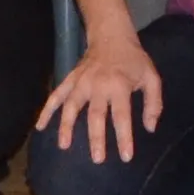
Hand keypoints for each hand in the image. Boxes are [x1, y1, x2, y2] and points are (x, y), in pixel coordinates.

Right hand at [40, 39, 165, 159]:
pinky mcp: (70, 79)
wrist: (111, 35)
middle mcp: (98, 85)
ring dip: (66, 126)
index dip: (124, 137)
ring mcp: (81, 82)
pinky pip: (55, 96)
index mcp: (120, 85)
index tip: (126, 157)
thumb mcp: (151, 77)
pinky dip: (46, 110)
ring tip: (64, 146)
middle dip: (96, 138)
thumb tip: (150, 128)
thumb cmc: (133, 60)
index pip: (122, 115)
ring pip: (71, 106)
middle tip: (97, 159)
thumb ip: (154, 103)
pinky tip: (40, 127)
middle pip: (95, 115)